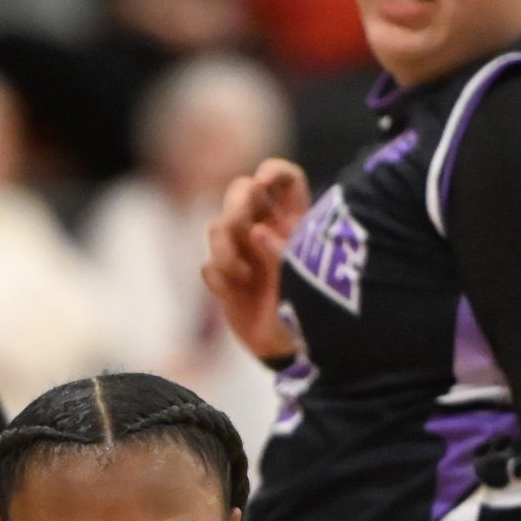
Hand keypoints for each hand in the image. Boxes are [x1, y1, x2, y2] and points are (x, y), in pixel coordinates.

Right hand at [201, 157, 307, 362]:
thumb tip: (256, 232)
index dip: (273, 172)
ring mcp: (242, 252)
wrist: (296, 348)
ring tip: (241, 276)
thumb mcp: (306, 276)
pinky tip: (235, 293)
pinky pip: (208, 267)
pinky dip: (219, 279)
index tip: (264, 183)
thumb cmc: (311, 308)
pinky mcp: (225, 279)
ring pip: (217, 227)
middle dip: (236, 205)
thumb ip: (282, 251)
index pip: (285, 180)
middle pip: (241, 191)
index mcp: (294, 221)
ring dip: (224, 248)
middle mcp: (265, 229)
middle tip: (241, 226)